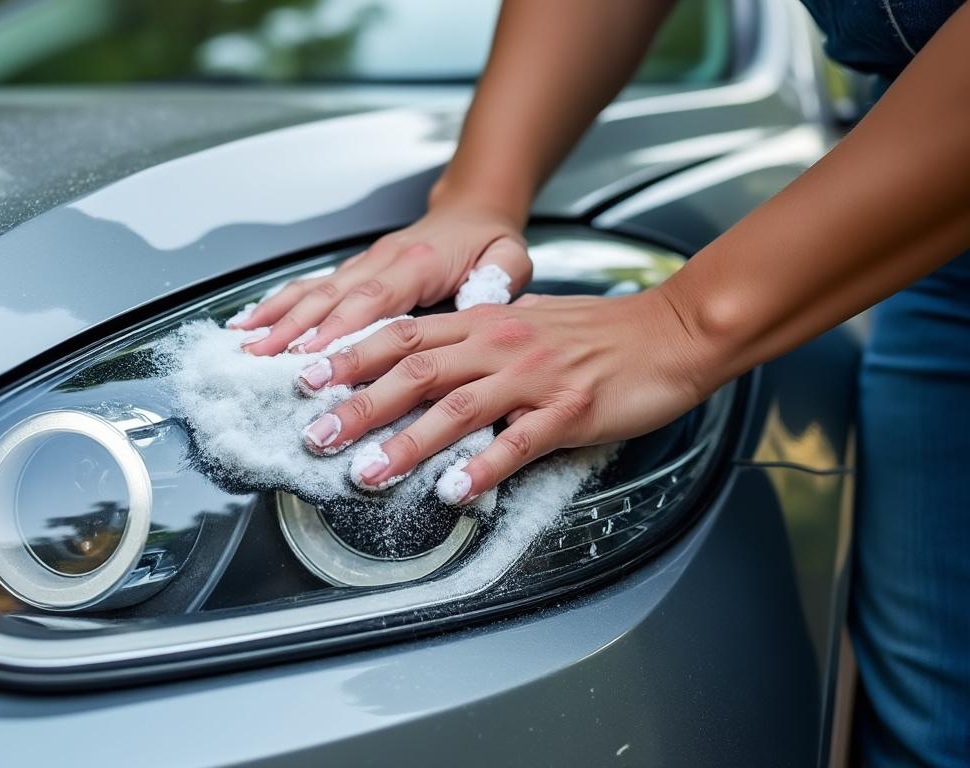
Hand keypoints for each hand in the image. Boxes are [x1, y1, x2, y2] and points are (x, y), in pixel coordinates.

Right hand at [231, 203, 531, 355]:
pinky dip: (275, 305)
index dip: (340, 326)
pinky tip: (247, 324)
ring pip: (312, 291)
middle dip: (293, 329)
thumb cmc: (490, 240)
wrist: (472, 208)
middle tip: (263, 358)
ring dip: (276, 318)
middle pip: (331, 297)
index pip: (375, 298)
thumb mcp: (510, 258)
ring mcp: (362, 265)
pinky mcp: (351, 271)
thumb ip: (497, 280)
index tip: (311, 354)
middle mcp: (381, 261)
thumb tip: (476, 305)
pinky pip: (308, 287)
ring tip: (244, 345)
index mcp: (418, 262)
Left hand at [295, 289, 711, 500]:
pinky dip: (482, 469)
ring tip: (365, 473)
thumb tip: (427, 355)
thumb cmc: (598, 332)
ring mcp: (533, 378)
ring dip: (404, 442)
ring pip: (455, 409)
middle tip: (316, 434)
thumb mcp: (525, 320)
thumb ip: (475, 335)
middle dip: (359, 403)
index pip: (402, 334)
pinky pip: (518, 444)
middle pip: (414, 370)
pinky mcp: (568, 411)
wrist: (669, 332)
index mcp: (483, 322)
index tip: (307, 375)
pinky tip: (452, 492)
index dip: (351, 354)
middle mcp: (499, 344)